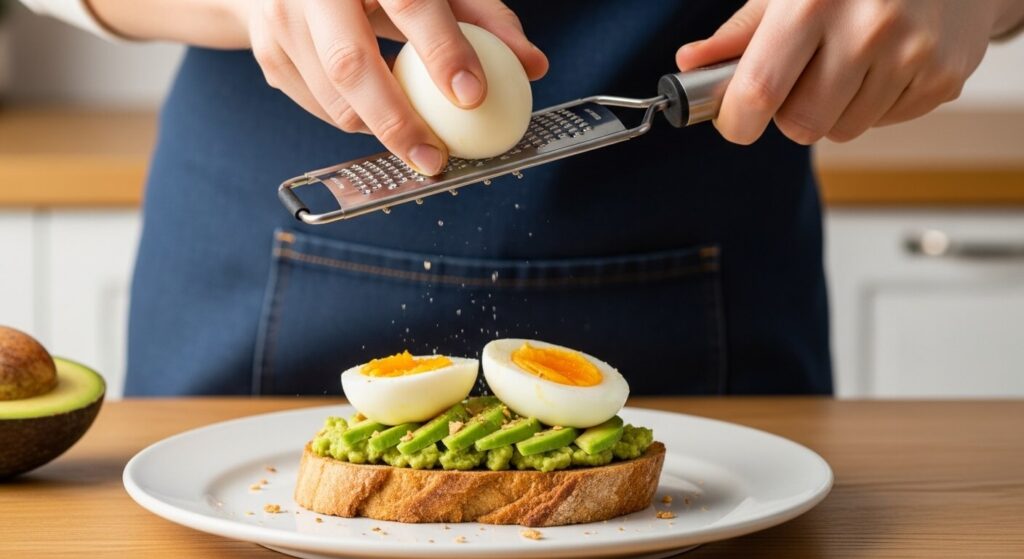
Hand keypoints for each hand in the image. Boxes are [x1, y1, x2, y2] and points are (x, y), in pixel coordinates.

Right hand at [244, 0, 547, 173]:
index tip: (473, 96)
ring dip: (380, 129)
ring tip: (416, 136)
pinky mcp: (269, 56)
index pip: (410, 5)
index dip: (444, 52)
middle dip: (398, 123)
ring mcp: (281, 21)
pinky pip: (320, 108)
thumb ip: (486, 19)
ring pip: (334, 99)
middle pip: (351, 66)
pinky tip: (379, 108)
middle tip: (435, 161)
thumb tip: (534, 66)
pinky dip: (356, 120)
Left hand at [676, 0, 1023, 144]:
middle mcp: (868, 27)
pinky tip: (882, 61)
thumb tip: (691, 64)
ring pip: (844, 130)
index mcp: (816, 0)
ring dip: (833, 108)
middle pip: (802, 125)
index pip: (759, 91)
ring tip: (847, 61)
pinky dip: (874, 103)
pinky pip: (884, 122)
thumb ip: (741, 31)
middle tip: (800, 77)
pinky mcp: (944, 76)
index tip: (734, 119)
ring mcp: (912, 54)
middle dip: (789, 112)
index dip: (737, 120)